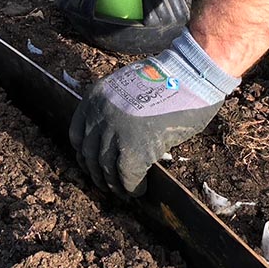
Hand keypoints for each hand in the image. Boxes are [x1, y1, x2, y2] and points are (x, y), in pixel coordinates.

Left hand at [69, 30, 240, 196]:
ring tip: (123, 192)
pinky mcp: (136, 148)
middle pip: (89, 154)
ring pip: (106, 168)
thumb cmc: (168, 80)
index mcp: (95, 97)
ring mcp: (117, 131)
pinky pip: (128, 176)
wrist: (191, 75)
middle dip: (96, 174)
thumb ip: (116, 108)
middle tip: (105, 184)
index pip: (77, 135)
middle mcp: (100, 114)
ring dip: (113, 185)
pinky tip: (139, 190)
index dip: (83, 155)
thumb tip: (113, 138)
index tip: (91, 165)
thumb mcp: (128, 87)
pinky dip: (132, 188)